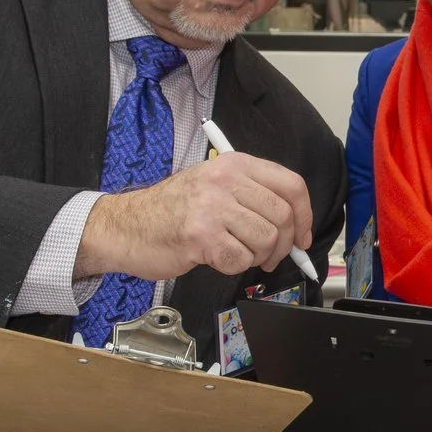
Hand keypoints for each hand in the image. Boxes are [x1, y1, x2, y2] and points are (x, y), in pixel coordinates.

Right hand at [78, 151, 312, 281]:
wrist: (125, 226)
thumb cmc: (172, 211)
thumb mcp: (214, 186)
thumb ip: (253, 197)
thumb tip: (296, 225)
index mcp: (234, 164)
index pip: (291, 185)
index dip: (305, 216)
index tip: (303, 236)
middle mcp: (225, 180)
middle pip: (283, 216)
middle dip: (283, 245)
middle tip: (269, 256)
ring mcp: (212, 206)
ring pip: (266, 240)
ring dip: (257, 257)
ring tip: (236, 254)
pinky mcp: (201, 235)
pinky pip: (240, 260)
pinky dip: (233, 267)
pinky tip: (216, 258)